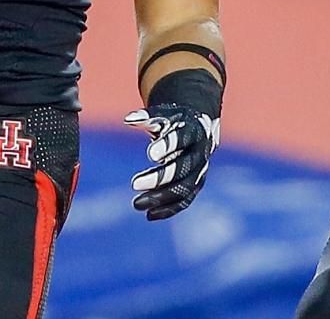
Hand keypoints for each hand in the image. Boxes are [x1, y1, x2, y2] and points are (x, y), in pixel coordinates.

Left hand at [124, 103, 219, 219]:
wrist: (199, 127)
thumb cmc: (175, 120)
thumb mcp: (163, 115)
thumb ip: (147, 117)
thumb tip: (128, 119)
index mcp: (194, 130)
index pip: (182, 138)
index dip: (168, 146)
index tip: (149, 155)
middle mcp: (201, 151)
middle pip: (183, 168)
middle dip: (160, 177)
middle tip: (134, 184)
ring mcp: (201, 170)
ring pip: (185, 187)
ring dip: (161, 197)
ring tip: (136, 204)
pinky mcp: (196, 184)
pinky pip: (186, 199)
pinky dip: (169, 208)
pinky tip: (150, 215)